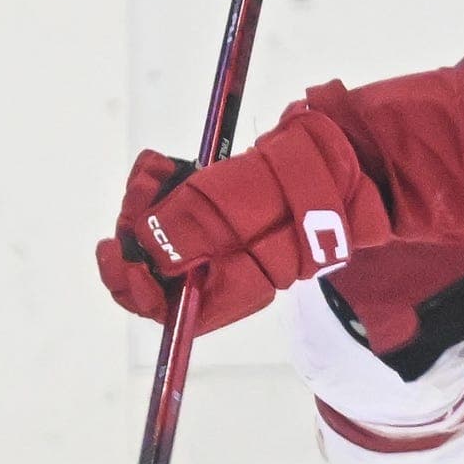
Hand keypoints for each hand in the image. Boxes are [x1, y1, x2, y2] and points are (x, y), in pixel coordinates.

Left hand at [97, 110, 390, 330]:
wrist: (349, 154)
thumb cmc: (307, 181)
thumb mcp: (246, 200)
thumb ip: (194, 228)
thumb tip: (145, 254)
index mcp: (234, 287)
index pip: (168, 309)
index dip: (132, 286)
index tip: (115, 247)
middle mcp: (225, 272)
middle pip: (157, 270)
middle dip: (137, 230)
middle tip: (141, 190)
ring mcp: (224, 242)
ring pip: (162, 236)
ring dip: (147, 203)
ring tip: (155, 170)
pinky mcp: (223, 213)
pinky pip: (177, 211)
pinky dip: (162, 188)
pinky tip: (163, 165)